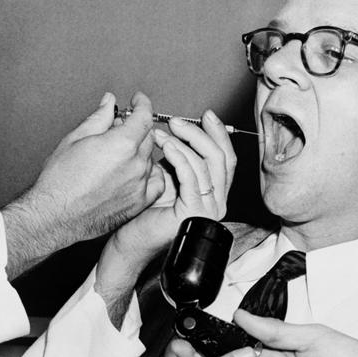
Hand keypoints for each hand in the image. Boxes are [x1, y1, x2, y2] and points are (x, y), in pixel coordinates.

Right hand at [2, 92, 163, 277]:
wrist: (55, 215)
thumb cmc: (60, 180)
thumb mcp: (75, 139)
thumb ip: (98, 118)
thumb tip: (109, 103)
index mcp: (122, 144)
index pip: (144, 116)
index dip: (142, 104)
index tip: (138, 100)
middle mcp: (135, 164)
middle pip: (148, 136)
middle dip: (136, 128)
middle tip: (118, 129)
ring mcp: (139, 185)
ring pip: (150, 159)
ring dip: (139, 152)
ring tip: (118, 155)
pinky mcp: (138, 203)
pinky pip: (155, 182)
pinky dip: (149, 174)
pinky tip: (135, 172)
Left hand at [97, 109, 237, 287]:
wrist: (131, 241)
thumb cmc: (144, 213)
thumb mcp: (166, 178)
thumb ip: (178, 158)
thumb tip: (176, 129)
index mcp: (214, 192)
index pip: (225, 156)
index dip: (218, 133)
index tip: (206, 115)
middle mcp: (217, 201)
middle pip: (220, 156)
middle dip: (198, 133)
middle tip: (175, 121)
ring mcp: (208, 208)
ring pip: (205, 163)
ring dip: (181, 143)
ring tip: (159, 134)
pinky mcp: (194, 212)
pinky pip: (191, 177)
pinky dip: (179, 157)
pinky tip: (165, 146)